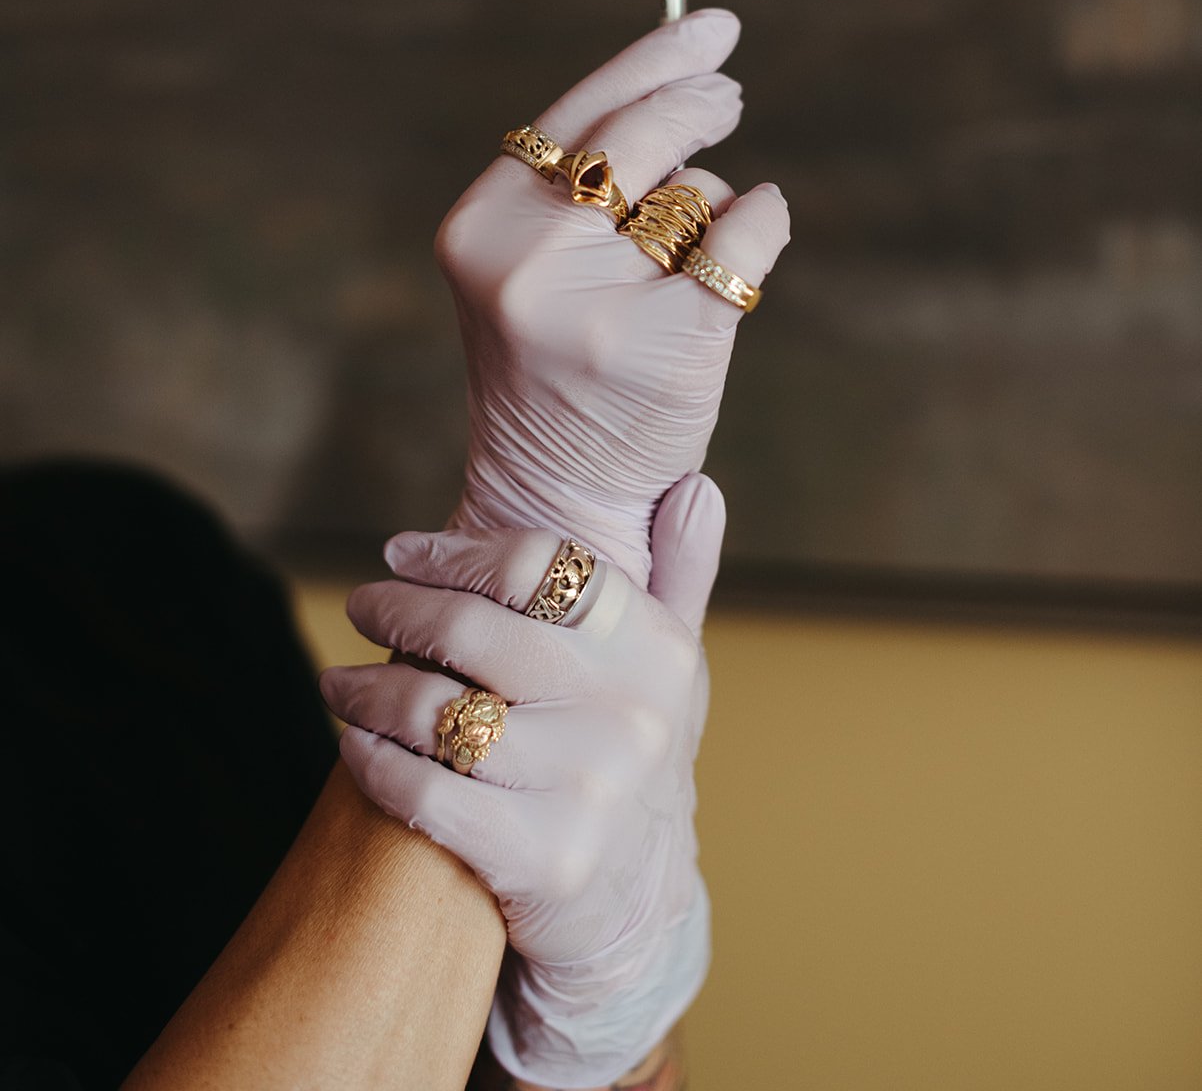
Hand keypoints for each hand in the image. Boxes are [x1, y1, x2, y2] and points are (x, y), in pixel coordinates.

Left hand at [320, 471, 724, 1086]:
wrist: (636, 908)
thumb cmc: (632, 757)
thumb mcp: (671, 667)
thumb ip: (680, 571)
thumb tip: (694, 485)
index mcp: (655, 648)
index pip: (537, 564)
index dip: (453, 551)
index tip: (400, 552)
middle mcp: (632, 713)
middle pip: (473, 632)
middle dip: (396, 611)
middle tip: (362, 607)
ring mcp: (588, 790)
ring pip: (437, 712)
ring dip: (366, 690)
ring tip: (339, 682)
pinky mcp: (542, 860)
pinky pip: (425, 793)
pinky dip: (372, 762)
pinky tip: (354, 744)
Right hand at [436, 7, 789, 583]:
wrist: (559, 492)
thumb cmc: (558, 366)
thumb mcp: (533, 265)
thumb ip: (581, 185)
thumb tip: (690, 77)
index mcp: (480, 226)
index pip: (575, 113)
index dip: (652, 59)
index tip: (714, 25)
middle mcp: (527, 258)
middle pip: (642, 134)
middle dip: (701, 103)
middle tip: (732, 95)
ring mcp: (599, 303)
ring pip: (698, 192)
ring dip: (712, 208)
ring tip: (682, 263)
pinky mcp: (672, 340)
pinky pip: (749, 235)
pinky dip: (766, 223)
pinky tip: (759, 232)